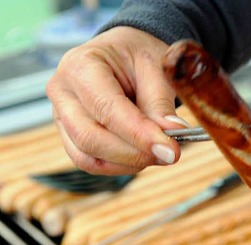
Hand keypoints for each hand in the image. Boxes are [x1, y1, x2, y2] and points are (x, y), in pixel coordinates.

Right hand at [46, 27, 185, 174]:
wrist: (122, 55)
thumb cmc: (138, 57)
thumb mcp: (156, 68)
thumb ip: (161, 103)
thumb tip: (172, 134)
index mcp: (80, 65)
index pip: (106, 108)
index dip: (139, 134)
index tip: (170, 149)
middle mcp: (62, 92)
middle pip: (90, 137)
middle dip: (134, 153)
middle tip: (170, 154)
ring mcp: (61, 117)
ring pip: (88, 156)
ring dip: (129, 163)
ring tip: (160, 152)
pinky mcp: (69, 136)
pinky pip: (90, 162)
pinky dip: (121, 166)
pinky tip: (144, 155)